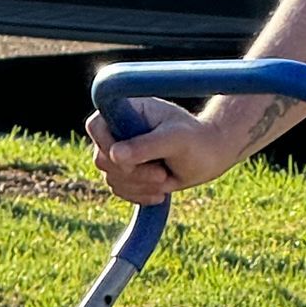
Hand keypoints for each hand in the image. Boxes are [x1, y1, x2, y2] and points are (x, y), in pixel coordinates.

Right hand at [86, 98, 241, 204]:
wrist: (209, 156)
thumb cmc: (196, 140)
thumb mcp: (175, 139)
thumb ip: (146, 145)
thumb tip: (115, 155)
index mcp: (126, 111)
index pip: (96, 126)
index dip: (105, 144)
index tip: (129, 159)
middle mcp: (118, 131)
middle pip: (102, 159)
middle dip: (133, 173)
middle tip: (161, 175)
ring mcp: (120, 152)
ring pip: (111, 178)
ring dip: (139, 186)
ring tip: (165, 180)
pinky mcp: (126, 172)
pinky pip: (119, 190)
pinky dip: (139, 195)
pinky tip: (160, 194)